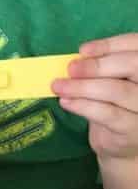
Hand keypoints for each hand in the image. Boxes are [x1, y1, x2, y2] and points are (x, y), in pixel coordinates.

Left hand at [51, 35, 137, 159]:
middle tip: (71, 69)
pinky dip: (83, 105)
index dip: (110, 45)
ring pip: (116, 90)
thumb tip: (77, 59)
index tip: (82, 50)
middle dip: (97, 65)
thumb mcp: (113, 81)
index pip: (135, 45)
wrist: (122, 143)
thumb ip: (103, 68)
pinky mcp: (133, 128)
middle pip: (132, 65)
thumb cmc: (116, 106)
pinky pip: (107, 113)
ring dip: (83, 87)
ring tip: (59, 86)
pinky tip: (66, 102)